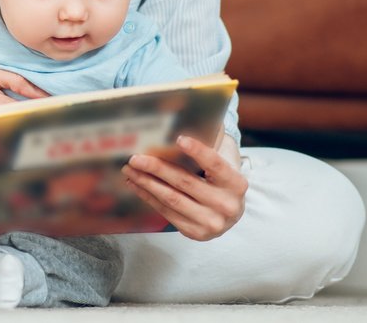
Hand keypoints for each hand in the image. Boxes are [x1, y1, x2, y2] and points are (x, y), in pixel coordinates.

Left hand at [121, 134, 247, 240]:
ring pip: (172, 199)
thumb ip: (206, 149)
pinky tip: (137, 185)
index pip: (215, 164)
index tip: (178, 139)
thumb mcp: (223, 164)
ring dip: (147, 183)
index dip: (198, 151)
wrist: (230, 213)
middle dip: (157, 168)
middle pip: (186, 182)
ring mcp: (211, 223)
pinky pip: (167, 212)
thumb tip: (173, 133)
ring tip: (130, 170)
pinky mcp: (196, 233)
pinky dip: (149, 197)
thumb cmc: (221, 180)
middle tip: (135, 158)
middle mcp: (226, 205)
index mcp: (236, 184)